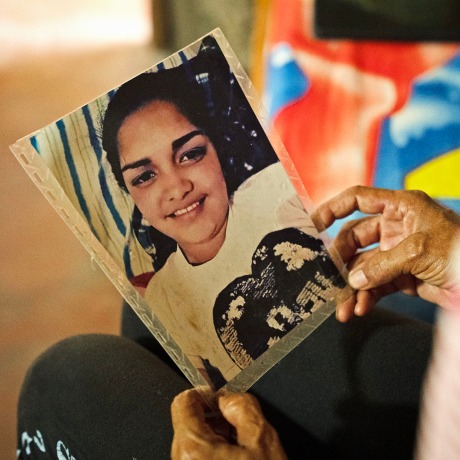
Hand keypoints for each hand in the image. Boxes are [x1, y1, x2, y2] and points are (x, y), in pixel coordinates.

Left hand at [171, 389, 286, 458]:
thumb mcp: (263, 441)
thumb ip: (243, 406)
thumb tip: (229, 398)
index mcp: (193, 449)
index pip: (183, 402)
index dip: (204, 394)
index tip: (219, 398)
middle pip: (187, 422)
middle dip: (213, 419)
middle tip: (238, 428)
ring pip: (193, 443)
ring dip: (214, 439)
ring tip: (240, 451)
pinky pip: (195, 459)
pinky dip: (212, 455)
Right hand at [316, 186, 459, 321]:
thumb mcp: (419, 251)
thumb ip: (382, 264)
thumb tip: (352, 280)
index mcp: (400, 207)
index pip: (357, 198)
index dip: (332, 208)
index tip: (313, 224)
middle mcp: (395, 228)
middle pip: (354, 238)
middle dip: (341, 260)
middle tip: (330, 277)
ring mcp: (396, 253)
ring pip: (362, 267)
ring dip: (351, 287)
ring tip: (344, 308)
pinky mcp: (402, 276)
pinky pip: (375, 285)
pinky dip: (366, 297)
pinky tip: (360, 309)